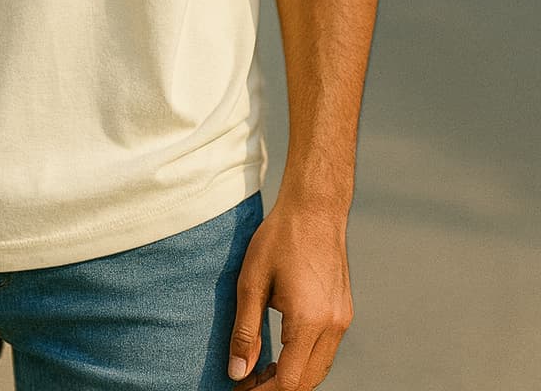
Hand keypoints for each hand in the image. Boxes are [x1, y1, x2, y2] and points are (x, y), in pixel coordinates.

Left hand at [227, 197, 353, 390]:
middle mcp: (332, 326)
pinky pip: (326, 350)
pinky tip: (283, 350)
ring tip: (261, 368)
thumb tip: (238, 372)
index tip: (240, 388)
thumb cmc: (279, 238)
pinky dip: (305, 360)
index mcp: (309, 321)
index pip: (289, 381)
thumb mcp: (251, 282)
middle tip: (246, 379)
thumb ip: (245, 331)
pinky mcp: (344, 311)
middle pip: (307, 382)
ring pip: (319, 368)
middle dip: (276, 388)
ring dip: (293, 376)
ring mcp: (342, 319)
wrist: (315, 208)